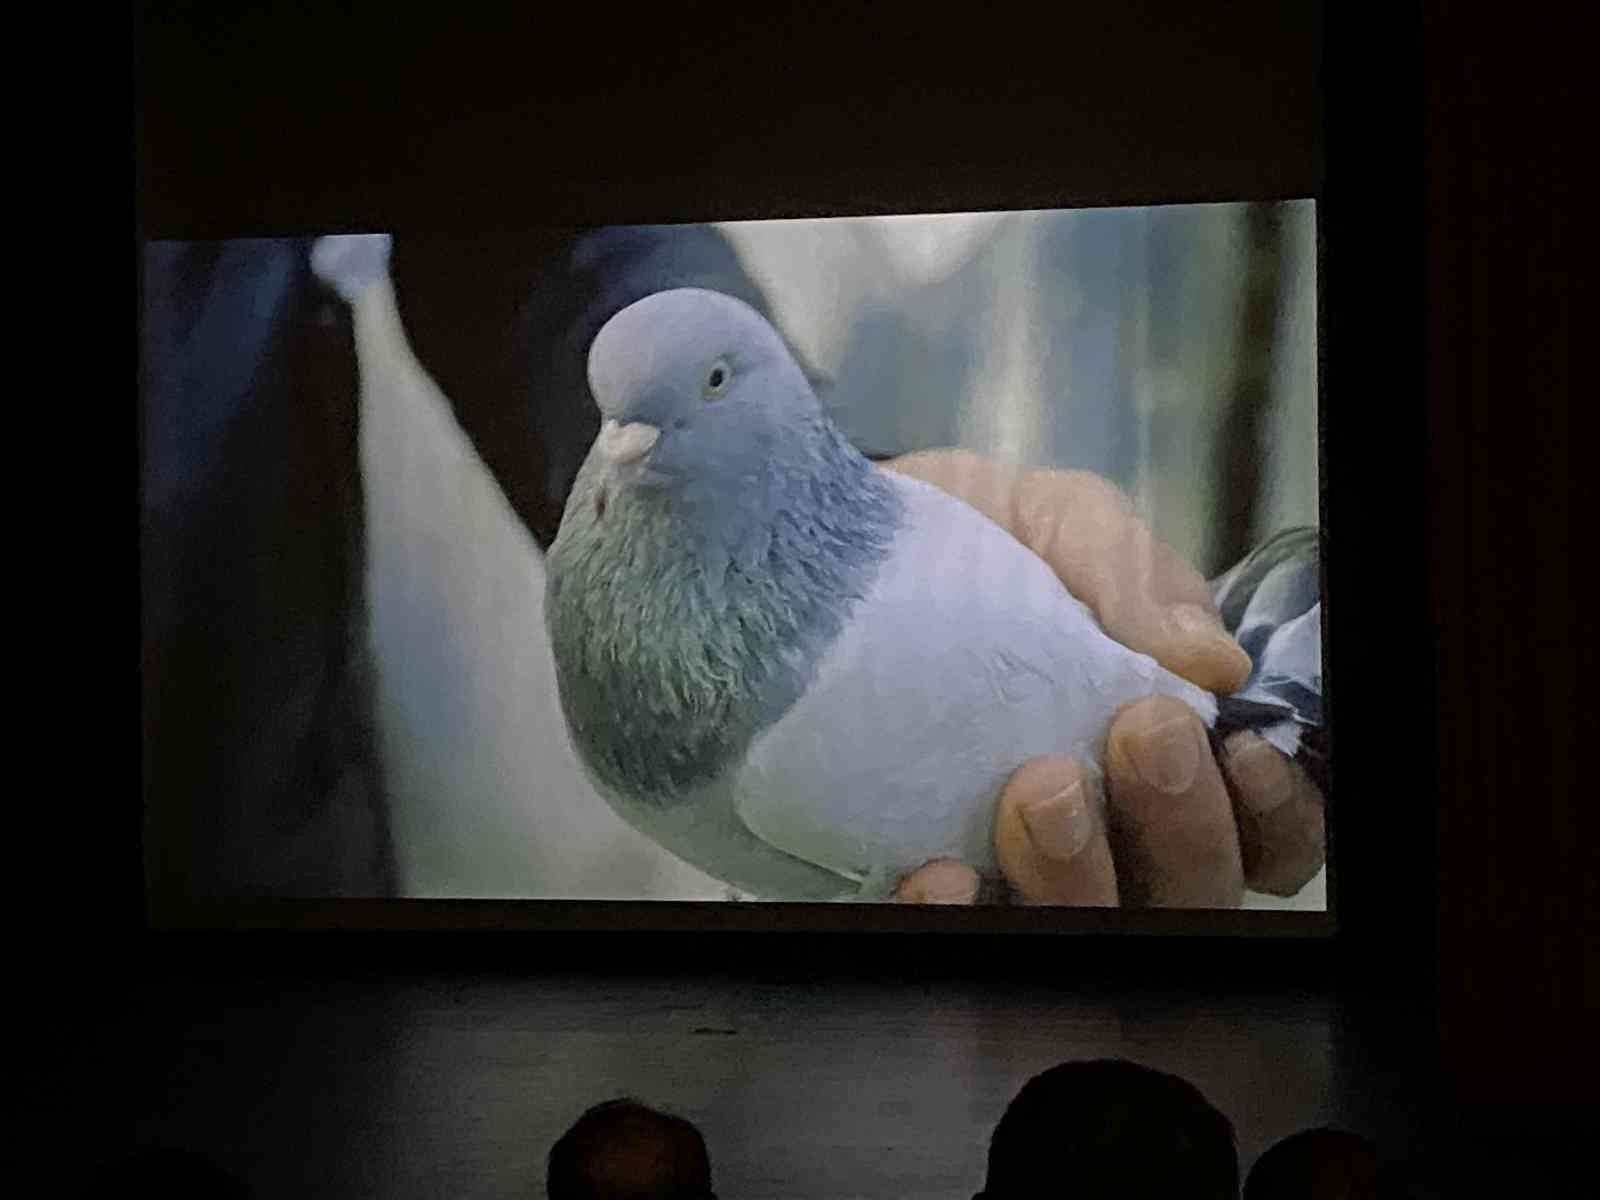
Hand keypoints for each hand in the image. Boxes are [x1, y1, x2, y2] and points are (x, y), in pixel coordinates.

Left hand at [881, 449, 1325, 906]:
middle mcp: (1100, 830)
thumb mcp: (1046, 520)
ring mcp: (1007, 873)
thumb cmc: (955, 546)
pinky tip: (939, 874)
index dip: (1277, 815)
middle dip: (1184, 825)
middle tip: (1140, 733)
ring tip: (1037, 787)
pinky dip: (957, 917)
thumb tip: (1210, 661)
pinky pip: (951, 944)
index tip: (1239, 751)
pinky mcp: (908, 891)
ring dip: (1082, 875)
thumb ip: (1127, 568)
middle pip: (1192, 894)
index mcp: (1155, 749)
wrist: (813, 559)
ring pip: (1089, 932)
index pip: (1264, 831)